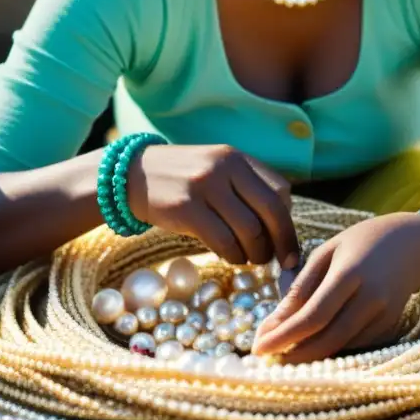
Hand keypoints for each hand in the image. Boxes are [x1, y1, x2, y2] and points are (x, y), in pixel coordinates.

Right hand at [126, 144, 300, 268]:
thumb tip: (280, 226)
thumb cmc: (182, 179)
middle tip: (282, 262)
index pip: (281, 190)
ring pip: (249, 229)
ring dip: (256, 253)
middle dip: (282, 241)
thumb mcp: (216, 168)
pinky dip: (233, 255)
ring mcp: (205, 186)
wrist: (131, 175)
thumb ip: (245, 187)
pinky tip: (231, 257)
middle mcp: (225, 167)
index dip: (288, 221)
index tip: (287, 242)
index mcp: (237, 157)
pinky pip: (223, 240)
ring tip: (250, 259)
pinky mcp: (186, 207)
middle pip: (271, 210)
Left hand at [251, 212, 419, 362]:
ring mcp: (384, 315)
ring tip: (281, 353)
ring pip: (340, 347)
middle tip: (266, 357)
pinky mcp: (390, 326)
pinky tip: (310, 344)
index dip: (284, 336)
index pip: (313, 315)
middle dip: (293, 354)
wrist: (414, 243)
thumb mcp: (328, 251)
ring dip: (309, 355)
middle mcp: (371, 298)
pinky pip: (354, 344)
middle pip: (327, 339)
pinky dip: (330, 347)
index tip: (258, 346)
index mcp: (350, 273)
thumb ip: (302, 285)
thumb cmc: (363, 240)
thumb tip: (276, 319)